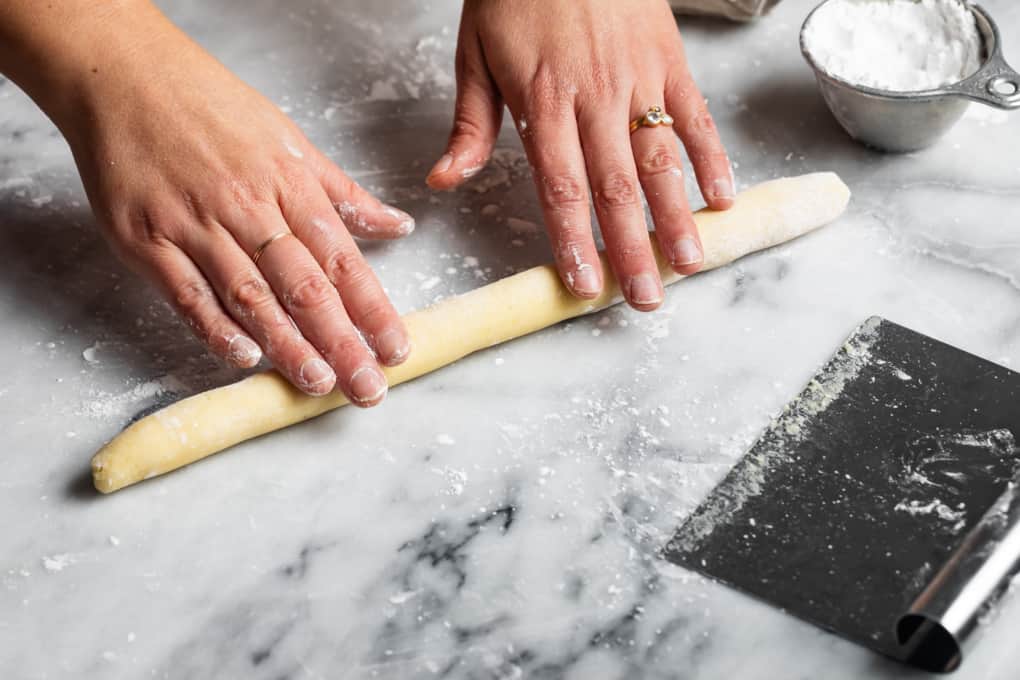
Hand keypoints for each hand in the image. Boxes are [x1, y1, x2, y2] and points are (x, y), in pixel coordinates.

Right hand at [34, 4, 413, 402]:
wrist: (123, 79)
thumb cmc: (213, 109)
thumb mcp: (291, 141)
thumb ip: (345, 195)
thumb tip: (400, 226)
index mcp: (290, 185)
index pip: (342, 258)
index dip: (373, 309)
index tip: (396, 349)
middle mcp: (248, 209)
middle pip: (304, 286)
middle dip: (341, 342)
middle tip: (367, 388)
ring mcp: (194, 226)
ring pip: (250, 296)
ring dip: (287, 344)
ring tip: (318, 383)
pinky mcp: (146, 241)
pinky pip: (188, 294)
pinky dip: (216, 328)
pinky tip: (244, 357)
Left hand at [428, 0, 733, 309]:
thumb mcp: (474, 53)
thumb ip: (468, 124)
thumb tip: (445, 183)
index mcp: (542, 101)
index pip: (560, 187)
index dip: (575, 242)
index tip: (585, 286)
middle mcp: (594, 97)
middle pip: (615, 187)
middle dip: (632, 249)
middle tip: (646, 298)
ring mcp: (638, 77)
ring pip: (661, 158)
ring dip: (676, 216)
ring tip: (690, 263)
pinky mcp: (670, 57)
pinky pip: (695, 113)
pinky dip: (711, 156)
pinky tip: (722, 197)